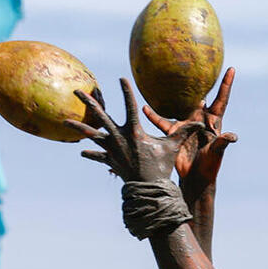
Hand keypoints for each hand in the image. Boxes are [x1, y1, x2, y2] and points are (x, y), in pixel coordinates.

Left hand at [66, 78, 205, 182]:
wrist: (148, 190)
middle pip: (100, 115)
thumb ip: (184, 132)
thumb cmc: (162, 167)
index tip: (121, 78)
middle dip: (88, 102)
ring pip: (91, 134)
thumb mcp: (173, 147)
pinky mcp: (109, 160)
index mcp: (134, 131)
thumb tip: (203, 123)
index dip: (126, 91)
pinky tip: (80, 151)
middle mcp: (119, 138)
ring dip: (78, 127)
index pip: (130, 105)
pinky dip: (90, 153)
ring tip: (64, 120)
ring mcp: (111, 149)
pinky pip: (97, 155)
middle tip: (77, 90)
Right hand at [146, 68, 236, 190]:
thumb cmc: (209, 166)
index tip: (231, 69)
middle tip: (195, 64)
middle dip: (198, 81)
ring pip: (178, 105)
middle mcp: (200, 118)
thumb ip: (222, 143)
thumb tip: (233, 137)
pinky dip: (153, 115)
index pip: (221, 99)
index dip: (226, 85)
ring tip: (165, 79)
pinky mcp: (174, 132)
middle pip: (200, 96)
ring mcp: (186, 124)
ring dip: (172, 94)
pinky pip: (162, 121)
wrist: (195, 177)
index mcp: (214, 121)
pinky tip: (144, 107)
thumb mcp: (216, 153)